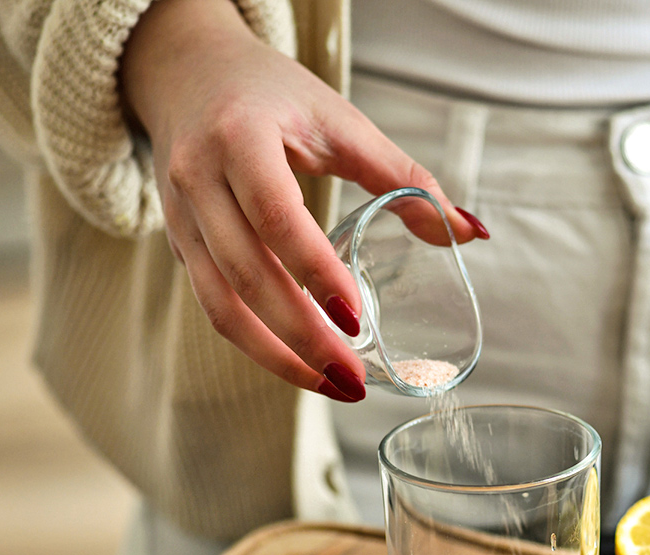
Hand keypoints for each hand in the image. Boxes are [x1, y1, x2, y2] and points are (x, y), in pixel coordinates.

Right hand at [119, 0, 486, 400]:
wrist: (187, 72)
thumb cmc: (273, 94)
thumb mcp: (341, 122)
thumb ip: (405, 178)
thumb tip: (470, 232)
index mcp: (241, 138)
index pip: (276, 217)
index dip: (315, 273)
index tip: (357, 319)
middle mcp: (197, 179)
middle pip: (245, 275)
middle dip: (301, 337)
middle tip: (353, 379)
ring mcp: (179, 217)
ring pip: (219, 306)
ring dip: (276, 358)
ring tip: (333, 387)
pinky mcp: (179, 245)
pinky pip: (213, 306)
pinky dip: (258, 344)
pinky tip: (302, 366)